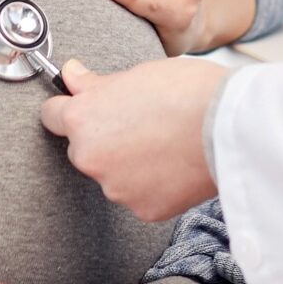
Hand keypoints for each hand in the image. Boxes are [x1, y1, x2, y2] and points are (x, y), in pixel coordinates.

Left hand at [40, 56, 224, 221]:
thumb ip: (98, 83)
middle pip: (83, 148)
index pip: (52, 116)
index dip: (69, 109)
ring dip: (129, 163)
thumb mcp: (137, 73)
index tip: (83, 107)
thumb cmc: (188, 91)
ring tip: (166, 142)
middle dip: (104, 138)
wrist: (230, 127)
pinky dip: (153, 184)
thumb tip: (71, 76)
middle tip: (142, 122)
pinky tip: (176, 164)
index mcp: (83, 118)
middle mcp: (90, 157)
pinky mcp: (143, 210)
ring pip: (113, 174)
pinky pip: (139, 195)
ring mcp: (115, 188)